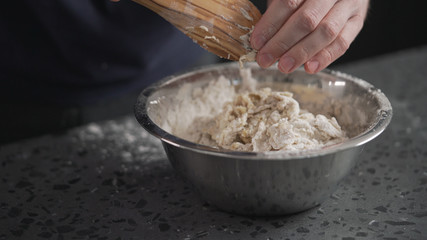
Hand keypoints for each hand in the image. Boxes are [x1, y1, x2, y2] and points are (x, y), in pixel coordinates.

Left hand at [250, 0, 368, 73]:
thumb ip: (276, 9)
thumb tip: (259, 37)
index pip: (288, 2)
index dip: (270, 24)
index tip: (256, 42)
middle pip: (307, 20)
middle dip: (282, 43)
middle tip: (265, 59)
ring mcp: (349, 5)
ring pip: (326, 32)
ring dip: (302, 53)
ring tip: (284, 66)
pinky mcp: (358, 21)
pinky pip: (343, 42)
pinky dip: (325, 57)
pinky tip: (309, 67)